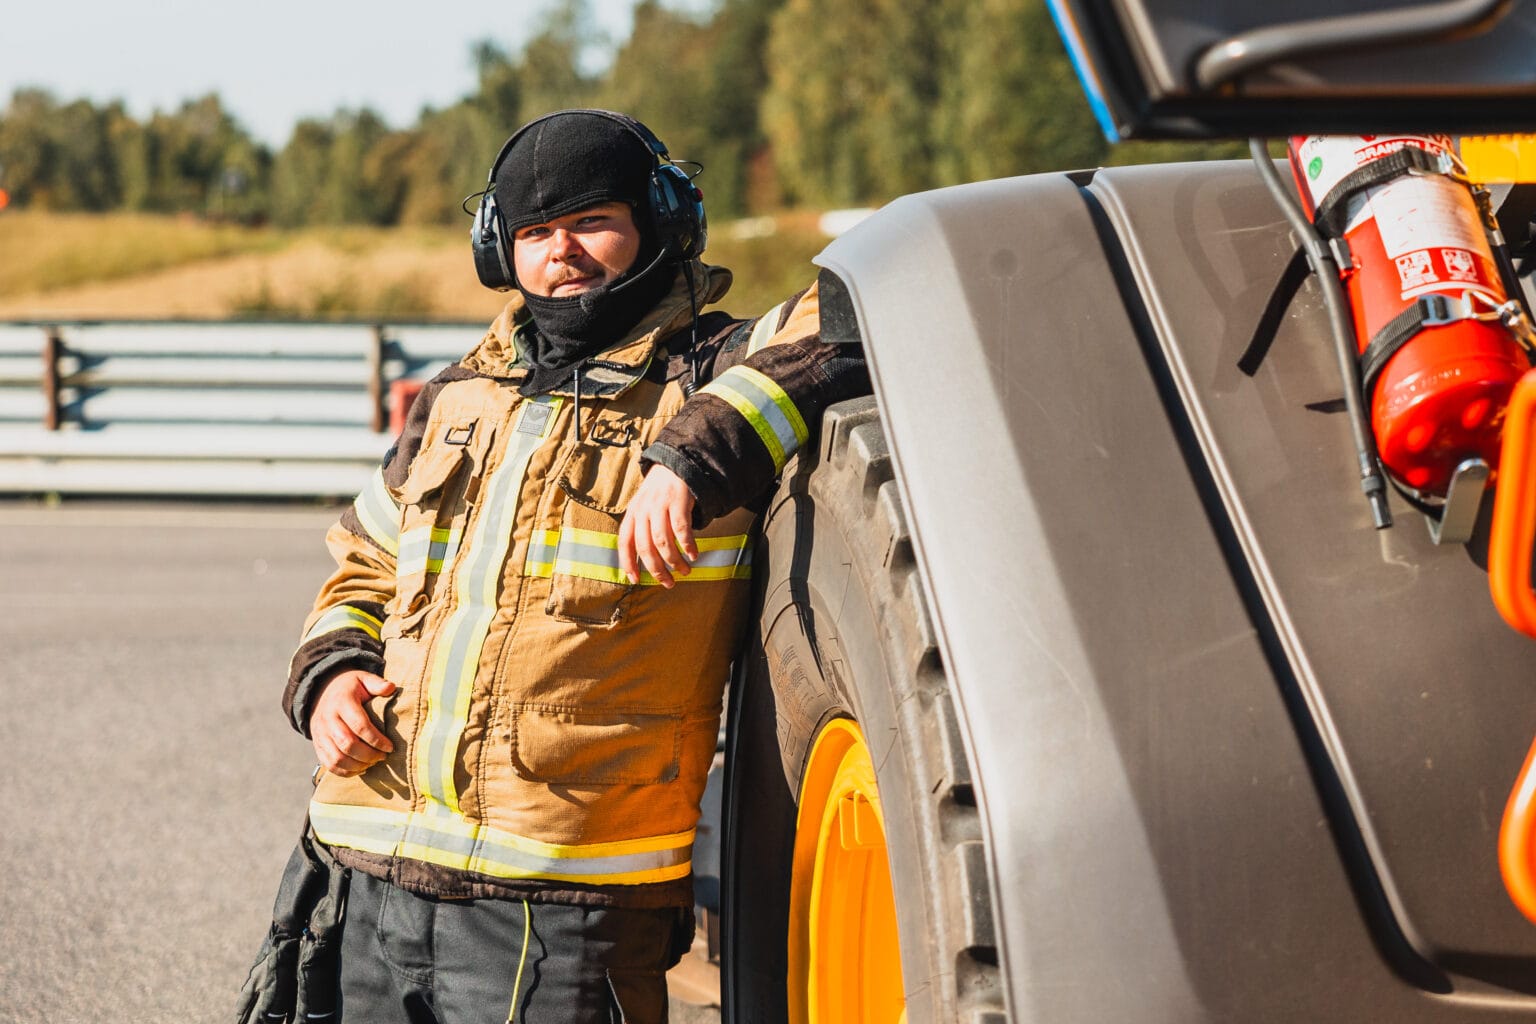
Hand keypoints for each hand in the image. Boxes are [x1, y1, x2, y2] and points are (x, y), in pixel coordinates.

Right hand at [309, 670, 396, 776]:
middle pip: (347, 744)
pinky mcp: (317, 744)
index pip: (359, 725)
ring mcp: (320, 734)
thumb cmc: (350, 687)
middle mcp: (328, 719)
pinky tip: (361, 768)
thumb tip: (391, 687)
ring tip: (373, 763)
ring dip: (358, 766)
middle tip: (383, 756)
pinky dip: (345, 772)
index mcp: (341, 702)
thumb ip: (377, 683)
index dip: (376, 739)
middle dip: (368, 755)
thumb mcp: (362, 679)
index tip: (390, 747)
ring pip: (337, 758)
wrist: (322, 691)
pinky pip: (329, 764)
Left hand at [618, 465, 697, 588]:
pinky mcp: (678, 501)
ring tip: (685, 571)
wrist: (676, 465)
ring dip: (674, 561)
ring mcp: (660, 505)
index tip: (635, 580)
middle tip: (668, 583)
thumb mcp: (643, 507)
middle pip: (646, 547)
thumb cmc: (659, 493)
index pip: (625, 542)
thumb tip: (641, 561)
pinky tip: (694, 555)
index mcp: (632, 513)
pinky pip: (681, 529)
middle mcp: (643, 510)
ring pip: (664, 542)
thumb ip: (640, 529)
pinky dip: (687, 545)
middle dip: (657, 569)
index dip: (628, 563)